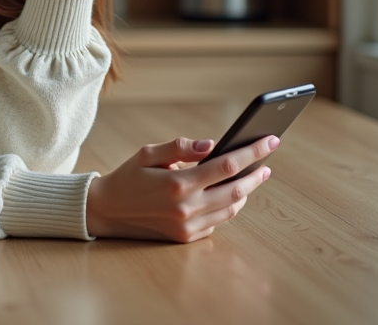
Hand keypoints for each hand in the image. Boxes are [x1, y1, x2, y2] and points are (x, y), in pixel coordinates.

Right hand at [85, 135, 277, 242]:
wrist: (107, 210)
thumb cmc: (128, 177)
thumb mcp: (149, 153)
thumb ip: (181, 147)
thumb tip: (212, 144)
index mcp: (178, 183)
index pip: (226, 165)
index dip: (252, 152)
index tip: (270, 141)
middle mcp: (186, 207)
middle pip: (236, 190)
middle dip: (256, 174)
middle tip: (267, 164)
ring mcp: (187, 226)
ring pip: (230, 209)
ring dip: (246, 193)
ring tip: (253, 177)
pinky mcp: (185, 238)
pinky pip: (217, 222)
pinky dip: (228, 207)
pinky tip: (231, 195)